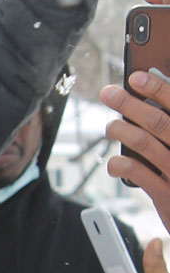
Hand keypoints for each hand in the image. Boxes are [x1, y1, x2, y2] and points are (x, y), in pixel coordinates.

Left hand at [100, 73, 169, 232]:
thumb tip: (152, 95)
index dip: (158, 89)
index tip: (136, 77)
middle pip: (157, 122)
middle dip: (128, 104)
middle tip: (108, 93)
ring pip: (144, 144)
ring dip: (120, 130)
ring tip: (111, 126)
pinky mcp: (167, 195)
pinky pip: (138, 173)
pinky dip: (120, 163)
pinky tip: (114, 161)